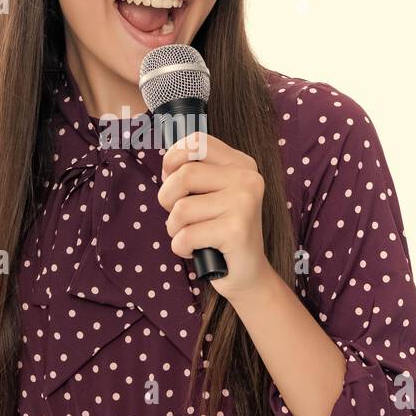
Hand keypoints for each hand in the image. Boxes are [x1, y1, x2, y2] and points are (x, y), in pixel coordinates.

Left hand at [158, 131, 271, 301]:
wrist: (247, 273)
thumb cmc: (219, 232)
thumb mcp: (209, 194)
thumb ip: (192, 173)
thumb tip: (167, 164)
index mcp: (241, 164)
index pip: (197, 141)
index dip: (173, 159)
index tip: (171, 179)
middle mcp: (247, 179)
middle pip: (184, 174)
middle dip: (167, 199)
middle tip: (179, 217)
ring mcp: (244, 203)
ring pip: (181, 208)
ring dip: (175, 228)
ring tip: (193, 236)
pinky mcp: (236, 231)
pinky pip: (186, 235)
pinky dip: (181, 247)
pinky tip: (198, 251)